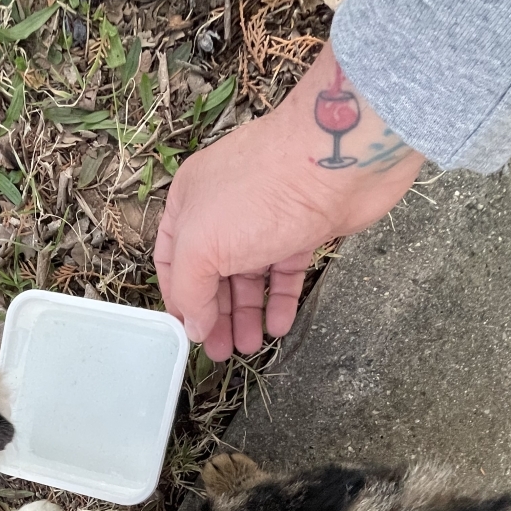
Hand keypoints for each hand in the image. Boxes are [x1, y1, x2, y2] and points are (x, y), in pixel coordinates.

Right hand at [155, 47, 425, 359]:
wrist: (338, 160)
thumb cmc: (264, 191)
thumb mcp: (203, 244)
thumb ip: (191, 289)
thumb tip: (193, 325)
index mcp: (189, 202)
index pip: (172, 259)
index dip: (179, 298)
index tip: (187, 332)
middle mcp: (224, 207)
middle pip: (212, 271)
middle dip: (215, 313)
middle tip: (219, 350)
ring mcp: (265, 216)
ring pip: (249, 274)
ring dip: (246, 312)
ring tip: (247, 346)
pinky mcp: (304, 227)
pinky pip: (285, 271)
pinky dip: (280, 299)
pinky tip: (279, 325)